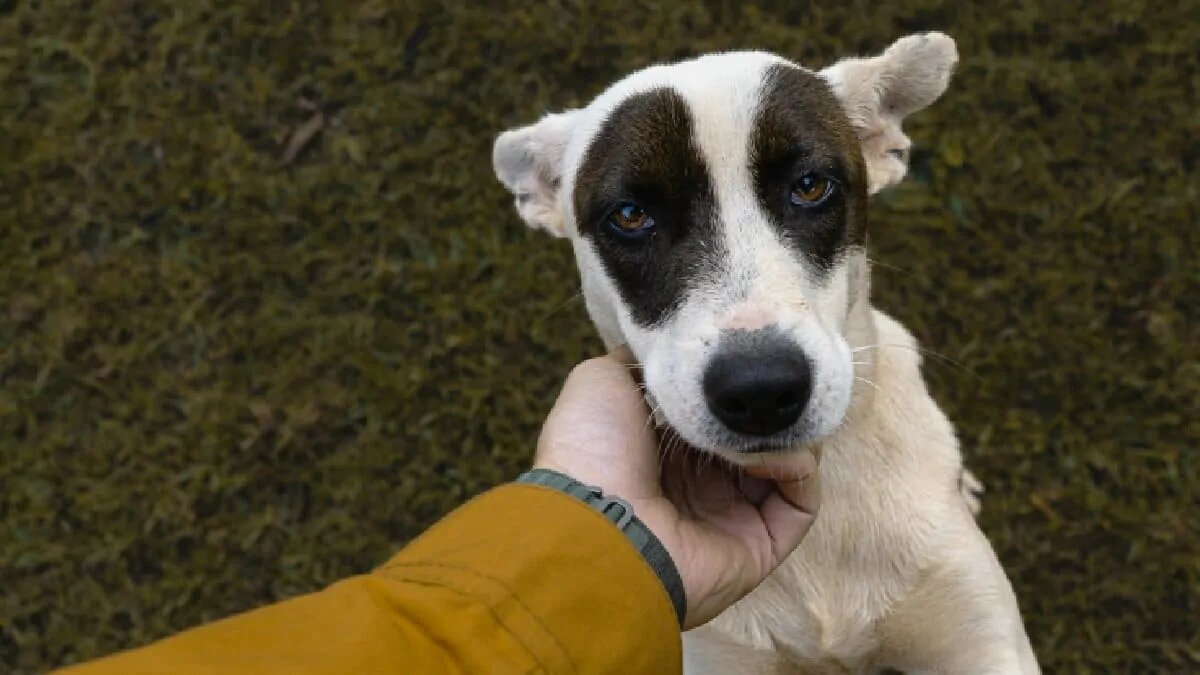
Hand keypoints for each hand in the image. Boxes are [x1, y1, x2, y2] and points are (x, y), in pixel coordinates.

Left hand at [534, 346, 819, 628]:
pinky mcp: (760, 545)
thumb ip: (640, 359)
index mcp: (662, 451)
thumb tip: (670, 345)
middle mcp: (698, 486)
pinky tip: (775, 450)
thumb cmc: (592, 450)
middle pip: (755, 438)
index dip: (733, 384)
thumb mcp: (602, 381)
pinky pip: (801, 502)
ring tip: (772, 412)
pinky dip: (799, 469)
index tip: (747, 354)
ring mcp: (731, 517)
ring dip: (788, 432)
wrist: (596, 520)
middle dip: (767, 407)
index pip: (716, 412)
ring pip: (785, 467)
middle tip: (773, 378)